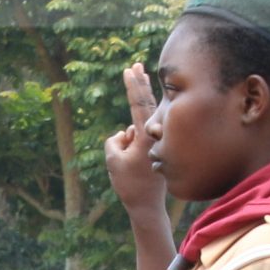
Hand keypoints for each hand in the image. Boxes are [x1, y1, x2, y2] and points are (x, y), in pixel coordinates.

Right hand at [103, 63, 166, 215]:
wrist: (146, 204)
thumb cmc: (129, 183)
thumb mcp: (112, 159)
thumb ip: (115, 139)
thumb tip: (126, 132)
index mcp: (146, 135)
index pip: (139, 104)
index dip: (133, 85)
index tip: (129, 69)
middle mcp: (155, 135)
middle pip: (146, 104)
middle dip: (139, 84)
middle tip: (137, 65)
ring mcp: (156, 141)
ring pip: (137, 128)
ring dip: (127, 140)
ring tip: (129, 164)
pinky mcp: (156, 148)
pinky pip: (138, 139)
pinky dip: (130, 145)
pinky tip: (131, 165)